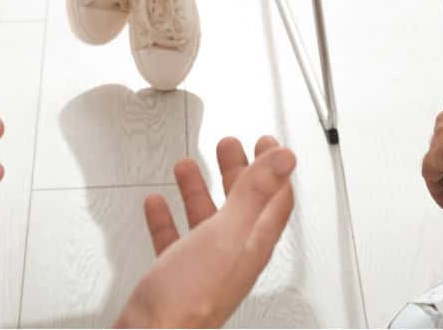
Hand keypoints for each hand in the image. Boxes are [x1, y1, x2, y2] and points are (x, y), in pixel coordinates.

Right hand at [117, 137, 295, 327]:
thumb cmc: (189, 297)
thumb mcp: (226, 233)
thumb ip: (255, 193)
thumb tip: (285, 159)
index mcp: (252, 243)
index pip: (275, 200)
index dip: (274, 169)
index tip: (267, 144)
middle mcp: (232, 255)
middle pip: (241, 204)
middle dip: (236, 171)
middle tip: (228, 146)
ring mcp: (204, 267)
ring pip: (206, 219)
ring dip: (199, 189)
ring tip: (188, 166)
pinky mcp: (175, 277)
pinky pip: (174, 240)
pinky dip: (167, 218)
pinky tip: (157, 205)